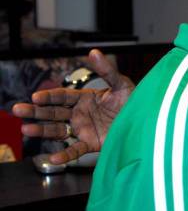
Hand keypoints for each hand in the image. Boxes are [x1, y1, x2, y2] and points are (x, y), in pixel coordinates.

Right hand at [12, 49, 134, 163]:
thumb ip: (107, 70)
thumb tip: (94, 52)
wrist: (145, 121)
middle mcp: (80, 114)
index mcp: (86, 98)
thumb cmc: (134, 101)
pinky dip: (64, 155)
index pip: (62, 97)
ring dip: (42, 131)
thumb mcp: (121, 84)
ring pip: (58, 131)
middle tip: (18, 110)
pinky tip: (53, 158)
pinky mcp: (91, 143)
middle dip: (36, 111)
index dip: (49, 97)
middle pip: (53, 113)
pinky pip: (75, 150)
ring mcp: (84, 129)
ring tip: (26, 130)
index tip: (35, 97)